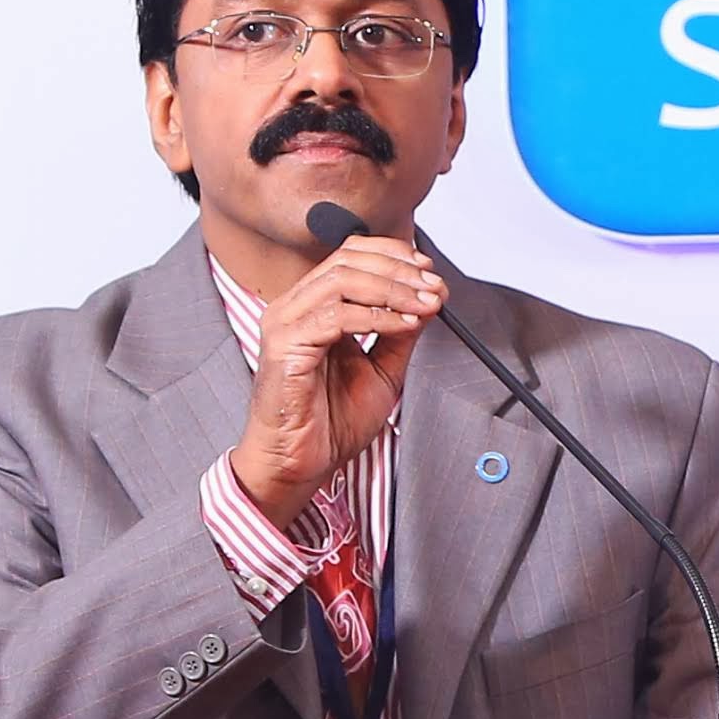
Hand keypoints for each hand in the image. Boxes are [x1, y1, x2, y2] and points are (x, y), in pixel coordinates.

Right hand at [226, 238, 447, 527]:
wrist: (301, 464)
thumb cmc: (328, 422)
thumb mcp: (381, 370)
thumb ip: (399, 333)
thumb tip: (428, 298)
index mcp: (312, 306)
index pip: (350, 255)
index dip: (393, 255)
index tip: (429, 272)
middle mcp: (294, 307)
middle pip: (348, 259)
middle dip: (400, 269)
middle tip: (433, 286)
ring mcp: (285, 322)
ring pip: (342, 279)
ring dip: (393, 288)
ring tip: (425, 304)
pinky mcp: (284, 345)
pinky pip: (336, 315)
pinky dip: (377, 316)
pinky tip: (403, 324)